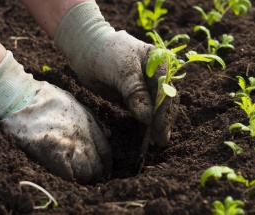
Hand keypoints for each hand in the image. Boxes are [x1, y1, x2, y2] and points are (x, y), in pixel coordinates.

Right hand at [1, 82, 111, 182]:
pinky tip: (67, 179)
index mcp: (90, 125)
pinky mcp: (53, 153)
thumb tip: (109, 135)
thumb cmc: (49, 100)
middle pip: (97, 165)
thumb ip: (94, 120)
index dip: (106, 165)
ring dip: (83, 179)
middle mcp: (83, 137)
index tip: (105, 173)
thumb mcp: (77, 105)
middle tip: (91, 180)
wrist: (24, 100)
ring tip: (79, 181)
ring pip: (85, 173)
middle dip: (96, 175)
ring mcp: (69, 146)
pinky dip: (70, 179)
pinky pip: (68, 174)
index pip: (106, 151)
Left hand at [54, 2, 178, 146]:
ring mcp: (147, 87)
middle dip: (162, 122)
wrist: (87, 49)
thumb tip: (148, 118)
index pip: (166, 92)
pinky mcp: (136, 96)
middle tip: (158, 142)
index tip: (159, 132)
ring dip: (154, 125)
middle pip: (165, 102)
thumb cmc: (107, 54)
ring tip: (152, 143)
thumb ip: (136, 93)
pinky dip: (144, 124)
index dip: (164, 113)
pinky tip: (144, 136)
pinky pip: (144, 112)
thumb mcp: (123, 71)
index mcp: (161, 64)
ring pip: (156, 109)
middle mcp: (158, 76)